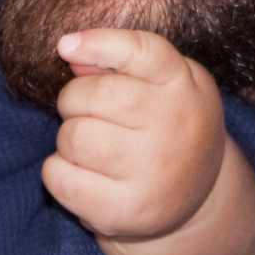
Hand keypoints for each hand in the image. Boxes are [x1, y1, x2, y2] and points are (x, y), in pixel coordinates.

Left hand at [44, 27, 225, 246]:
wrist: (196, 199)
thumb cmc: (168, 128)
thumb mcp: (164, 86)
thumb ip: (121, 63)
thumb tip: (71, 49)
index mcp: (184, 87)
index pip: (142, 52)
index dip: (99, 43)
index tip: (66, 46)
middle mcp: (174, 127)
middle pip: (93, 94)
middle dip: (75, 99)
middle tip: (89, 114)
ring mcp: (151, 172)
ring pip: (73, 137)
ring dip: (68, 139)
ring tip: (92, 147)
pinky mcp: (125, 210)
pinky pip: (59, 178)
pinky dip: (58, 173)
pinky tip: (83, 175)